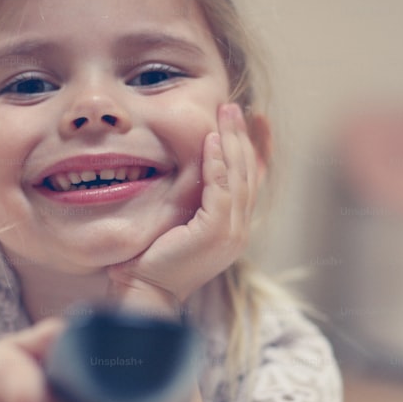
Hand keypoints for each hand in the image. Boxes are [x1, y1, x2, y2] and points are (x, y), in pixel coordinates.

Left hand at [107, 103, 259, 312]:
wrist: (145, 294)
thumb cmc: (151, 262)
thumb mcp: (176, 223)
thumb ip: (189, 200)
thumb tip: (185, 170)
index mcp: (232, 228)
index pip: (252, 181)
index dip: (258, 149)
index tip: (257, 120)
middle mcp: (239, 230)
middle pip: (249, 174)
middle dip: (244, 137)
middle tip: (234, 107)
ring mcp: (231, 233)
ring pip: (239, 177)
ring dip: (233, 141)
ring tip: (226, 112)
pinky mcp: (216, 232)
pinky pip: (221, 189)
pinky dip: (217, 162)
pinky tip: (210, 139)